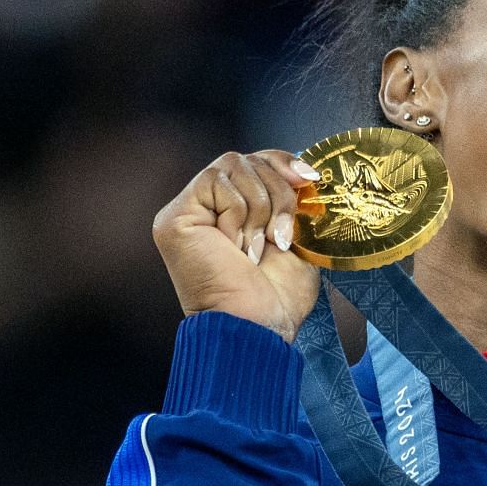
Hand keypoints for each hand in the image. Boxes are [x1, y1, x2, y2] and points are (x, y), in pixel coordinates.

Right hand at [152, 150, 322, 342]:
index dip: (284, 163)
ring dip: (261, 209)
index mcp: (233, 212)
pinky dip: (238, 214)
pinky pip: (216, 181)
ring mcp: (188, 211)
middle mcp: (207, 208)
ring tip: (256, 249)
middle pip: (249, 159)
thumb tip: (307, 171)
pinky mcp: (175, 217)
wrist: (257, 326)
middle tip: (282, 236)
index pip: (256, 161)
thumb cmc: (277, 298)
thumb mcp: (295, 239)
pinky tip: (235, 247)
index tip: (311, 180)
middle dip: (279, 193)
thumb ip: (292, 202)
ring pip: (234, 165)